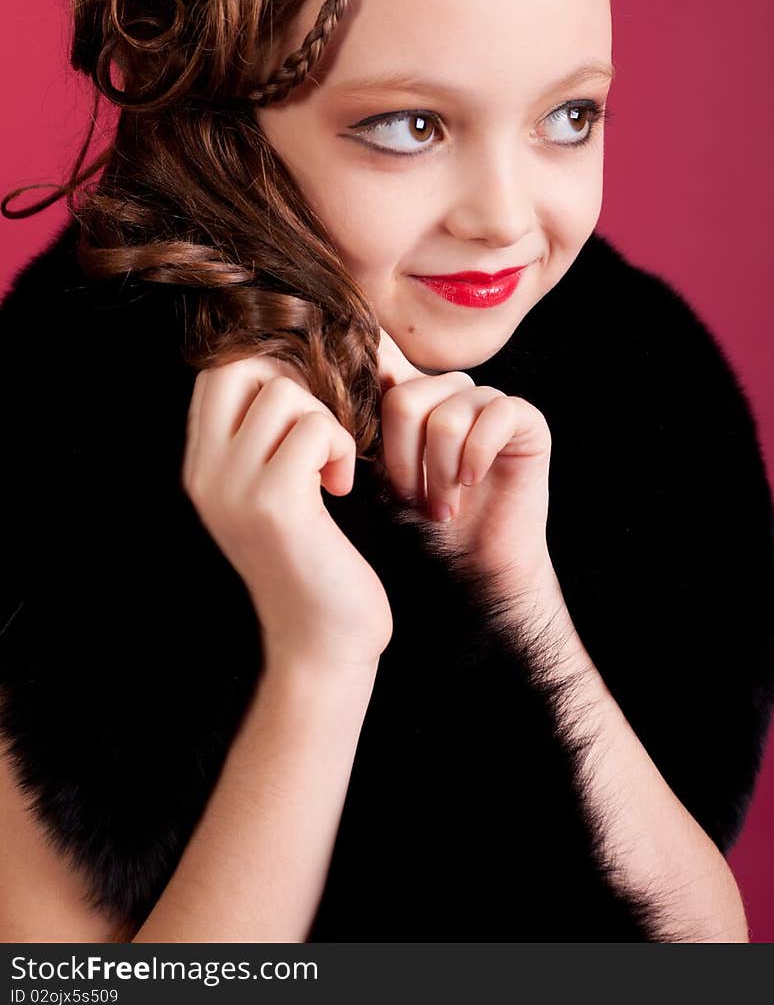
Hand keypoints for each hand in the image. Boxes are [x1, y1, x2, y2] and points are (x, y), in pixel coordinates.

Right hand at [182, 354, 393, 670]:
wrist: (322, 643)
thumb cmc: (314, 560)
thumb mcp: (275, 490)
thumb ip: (266, 435)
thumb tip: (291, 361)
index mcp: (201, 465)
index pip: (216, 368)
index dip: (269, 367)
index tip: (307, 410)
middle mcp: (205, 473)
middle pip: (242, 365)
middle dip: (295, 383)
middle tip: (320, 432)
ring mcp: (233, 489)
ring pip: (285, 394)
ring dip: (326, 421)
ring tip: (332, 468)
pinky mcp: (274, 505)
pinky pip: (315, 430)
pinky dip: (340, 449)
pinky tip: (340, 487)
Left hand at [376, 328, 555, 604]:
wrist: (479, 565)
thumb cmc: (430, 524)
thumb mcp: (385, 475)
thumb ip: (369, 429)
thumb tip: (336, 384)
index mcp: (416, 396)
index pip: (383, 365)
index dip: (367, 393)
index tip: (372, 456)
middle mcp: (451, 391)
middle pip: (405, 399)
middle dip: (404, 460)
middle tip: (414, 499)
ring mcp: (488, 401)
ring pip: (447, 416)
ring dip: (440, 472)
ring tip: (444, 506)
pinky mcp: (525, 418)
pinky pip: (496, 415)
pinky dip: (477, 457)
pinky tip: (473, 483)